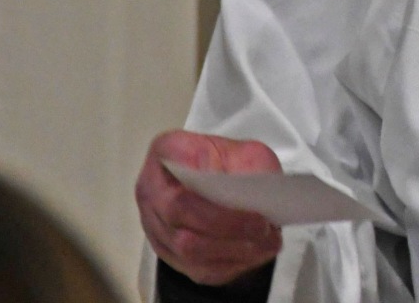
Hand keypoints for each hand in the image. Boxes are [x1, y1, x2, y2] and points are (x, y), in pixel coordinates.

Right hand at [136, 130, 283, 284]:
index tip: (241, 189)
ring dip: (232, 249)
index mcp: (168, 151)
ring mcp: (154, 224)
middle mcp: (153, 188)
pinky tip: (254, 256)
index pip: (178, 161)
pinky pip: (195, 267)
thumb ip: (250, 165)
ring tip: (266, 244)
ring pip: (187, 247)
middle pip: (180, 211)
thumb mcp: (244, 151)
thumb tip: (259, 194)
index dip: (205, 177)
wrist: (213, 184)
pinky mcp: (167, 253)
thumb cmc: (226, 164)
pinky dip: (229, 265)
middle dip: (227, 224)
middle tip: (263, 227)